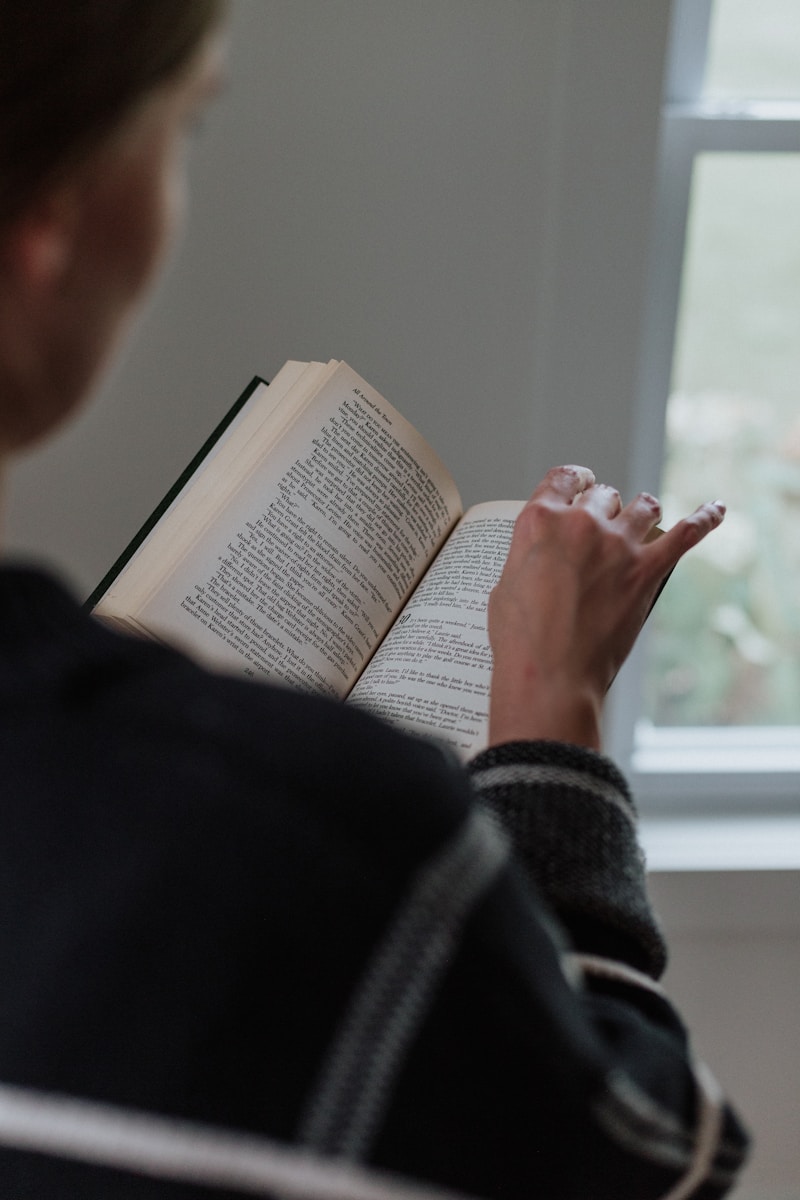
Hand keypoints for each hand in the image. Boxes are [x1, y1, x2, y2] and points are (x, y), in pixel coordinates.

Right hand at [487, 465, 724, 750]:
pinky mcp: (647, 571)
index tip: (580, 485)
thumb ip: (527, 557)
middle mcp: (581, 524)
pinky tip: (716, 510)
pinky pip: (687, 534)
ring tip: (641, 520)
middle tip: (601, 526)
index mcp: (539, 521)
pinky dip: (705, 519)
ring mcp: (618, 546)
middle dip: (604, 506)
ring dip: (641, 512)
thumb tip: (543, 556)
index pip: (563, 478)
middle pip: (603, 494)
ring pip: (643, 506)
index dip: (574, 481)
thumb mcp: (505, 585)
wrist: (550, 678)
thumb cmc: (521, 641)